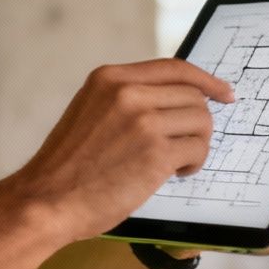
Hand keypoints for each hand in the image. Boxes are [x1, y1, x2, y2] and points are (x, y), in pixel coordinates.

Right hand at [10, 60, 234, 243]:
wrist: (45, 200)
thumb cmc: (68, 166)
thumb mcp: (90, 111)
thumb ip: (126, 98)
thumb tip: (175, 99)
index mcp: (110, 78)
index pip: (174, 68)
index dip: (205, 80)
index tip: (223, 92)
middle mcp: (128, 93)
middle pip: (193, 95)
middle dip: (197, 122)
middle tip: (184, 145)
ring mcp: (143, 121)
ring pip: (201, 121)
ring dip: (197, 144)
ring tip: (175, 162)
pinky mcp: (155, 153)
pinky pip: (198, 149)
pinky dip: (193, 163)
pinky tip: (175, 174)